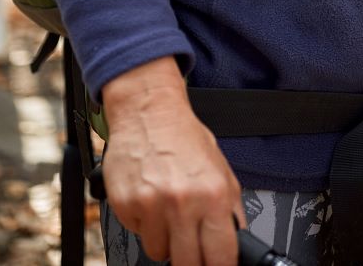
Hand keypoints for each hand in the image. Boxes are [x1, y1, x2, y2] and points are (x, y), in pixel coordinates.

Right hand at [100, 58, 241, 264]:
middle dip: (191, 260)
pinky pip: (137, 233)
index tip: (217, 263)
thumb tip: (236, 240)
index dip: (220, 265)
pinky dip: (144, 223)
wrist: (148, 112)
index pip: (221, 256)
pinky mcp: (126, 205)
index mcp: (213, 194)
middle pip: (187, 264)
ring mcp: (151, 205)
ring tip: (168, 213)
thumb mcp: (221, 170)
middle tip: (191, 245)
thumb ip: (230, 208)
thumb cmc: (183, 138)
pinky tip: (151, 200)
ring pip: (158, 252)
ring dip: (164, 240)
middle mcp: (183, 202)